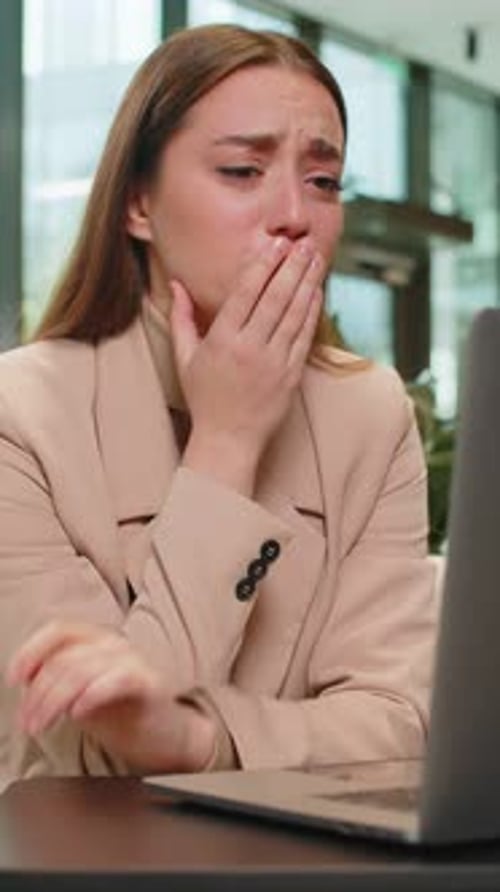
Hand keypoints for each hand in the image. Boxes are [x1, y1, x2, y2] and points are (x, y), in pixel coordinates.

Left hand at [6, 621, 215, 773]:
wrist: (164, 736)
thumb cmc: (119, 713)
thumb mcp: (79, 694)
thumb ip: (55, 681)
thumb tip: (21, 680)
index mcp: (96, 640)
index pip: (59, 630)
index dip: (32, 651)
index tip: (15, 679)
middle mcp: (114, 644)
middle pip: (64, 659)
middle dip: (37, 693)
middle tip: (27, 722)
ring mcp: (132, 661)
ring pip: (81, 671)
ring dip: (52, 701)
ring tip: (41, 726)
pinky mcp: (148, 683)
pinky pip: (116, 680)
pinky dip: (91, 695)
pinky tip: (78, 714)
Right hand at [170, 238, 324, 495]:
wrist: (228, 440)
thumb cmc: (204, 399)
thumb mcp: (184, 358)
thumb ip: (182, 318)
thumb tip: (177, 283)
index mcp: (223, 341)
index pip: (246, 294)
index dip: (263, 266)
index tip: (275, 244)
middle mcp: (250, 349)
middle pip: (275, 298)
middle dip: (291, 267)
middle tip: (303, 243)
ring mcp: (274, 363)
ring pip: (295, 314)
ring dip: (307, 282)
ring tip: (315, 257)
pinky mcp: (291, 375)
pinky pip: (304, 337)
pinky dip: (312, 311)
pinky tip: (316, 291)